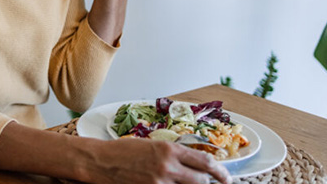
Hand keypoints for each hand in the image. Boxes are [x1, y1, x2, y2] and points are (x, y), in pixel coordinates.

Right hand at [91, 138, 230, 183]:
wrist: (100, 162)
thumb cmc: (122, 152)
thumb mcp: (151, 146)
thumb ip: (172, 154)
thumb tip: (191, 164)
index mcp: (169, 149)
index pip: (204, 161)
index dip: (220, 171)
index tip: (226, 177)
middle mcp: (168, 166)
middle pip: (202, 180)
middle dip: (210, 183)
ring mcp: (160, 183)